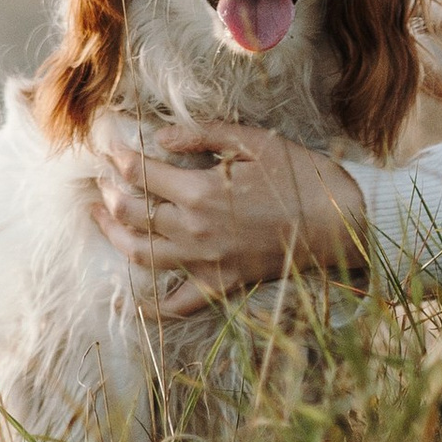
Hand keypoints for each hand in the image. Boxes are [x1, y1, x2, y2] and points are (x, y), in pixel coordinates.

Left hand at [90, 115, 366, 316]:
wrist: (340, 225)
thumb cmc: (302, 176)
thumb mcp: (254, 141)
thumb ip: (202, 135)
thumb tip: (159, 137)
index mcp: (201, 191)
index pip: (140, 172)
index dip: (118, 157)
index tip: (109, 146)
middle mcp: (194, 230)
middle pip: (131, 212)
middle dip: (109, 191)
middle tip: (101, 176)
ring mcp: (205, 263)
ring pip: (140, 254)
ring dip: (113, 234)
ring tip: (101, 215)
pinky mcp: (221, 285)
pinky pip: (177, 305)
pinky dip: (150, 306)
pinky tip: (130, 300)